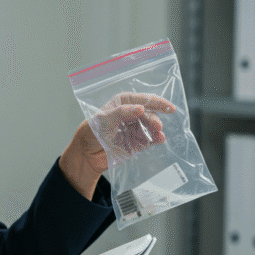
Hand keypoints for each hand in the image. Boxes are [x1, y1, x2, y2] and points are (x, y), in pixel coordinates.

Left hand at [59, 92, 175, 197]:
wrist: (87, 154)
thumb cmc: (91, 132)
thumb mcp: (103, 119)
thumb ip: (121, 113)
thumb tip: (140, 108)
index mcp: (124, 103)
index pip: (143, 99)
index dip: (156, 102)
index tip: (167, 107)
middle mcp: (132, 113)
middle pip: (149, 113)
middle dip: (155, 118)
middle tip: (157, 126)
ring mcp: (136, 128)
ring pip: (152, 126)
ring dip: (157, 129)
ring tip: (159, 134)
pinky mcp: (139, 142)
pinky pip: (151, 139)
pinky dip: (156, 139)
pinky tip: (160, 139)